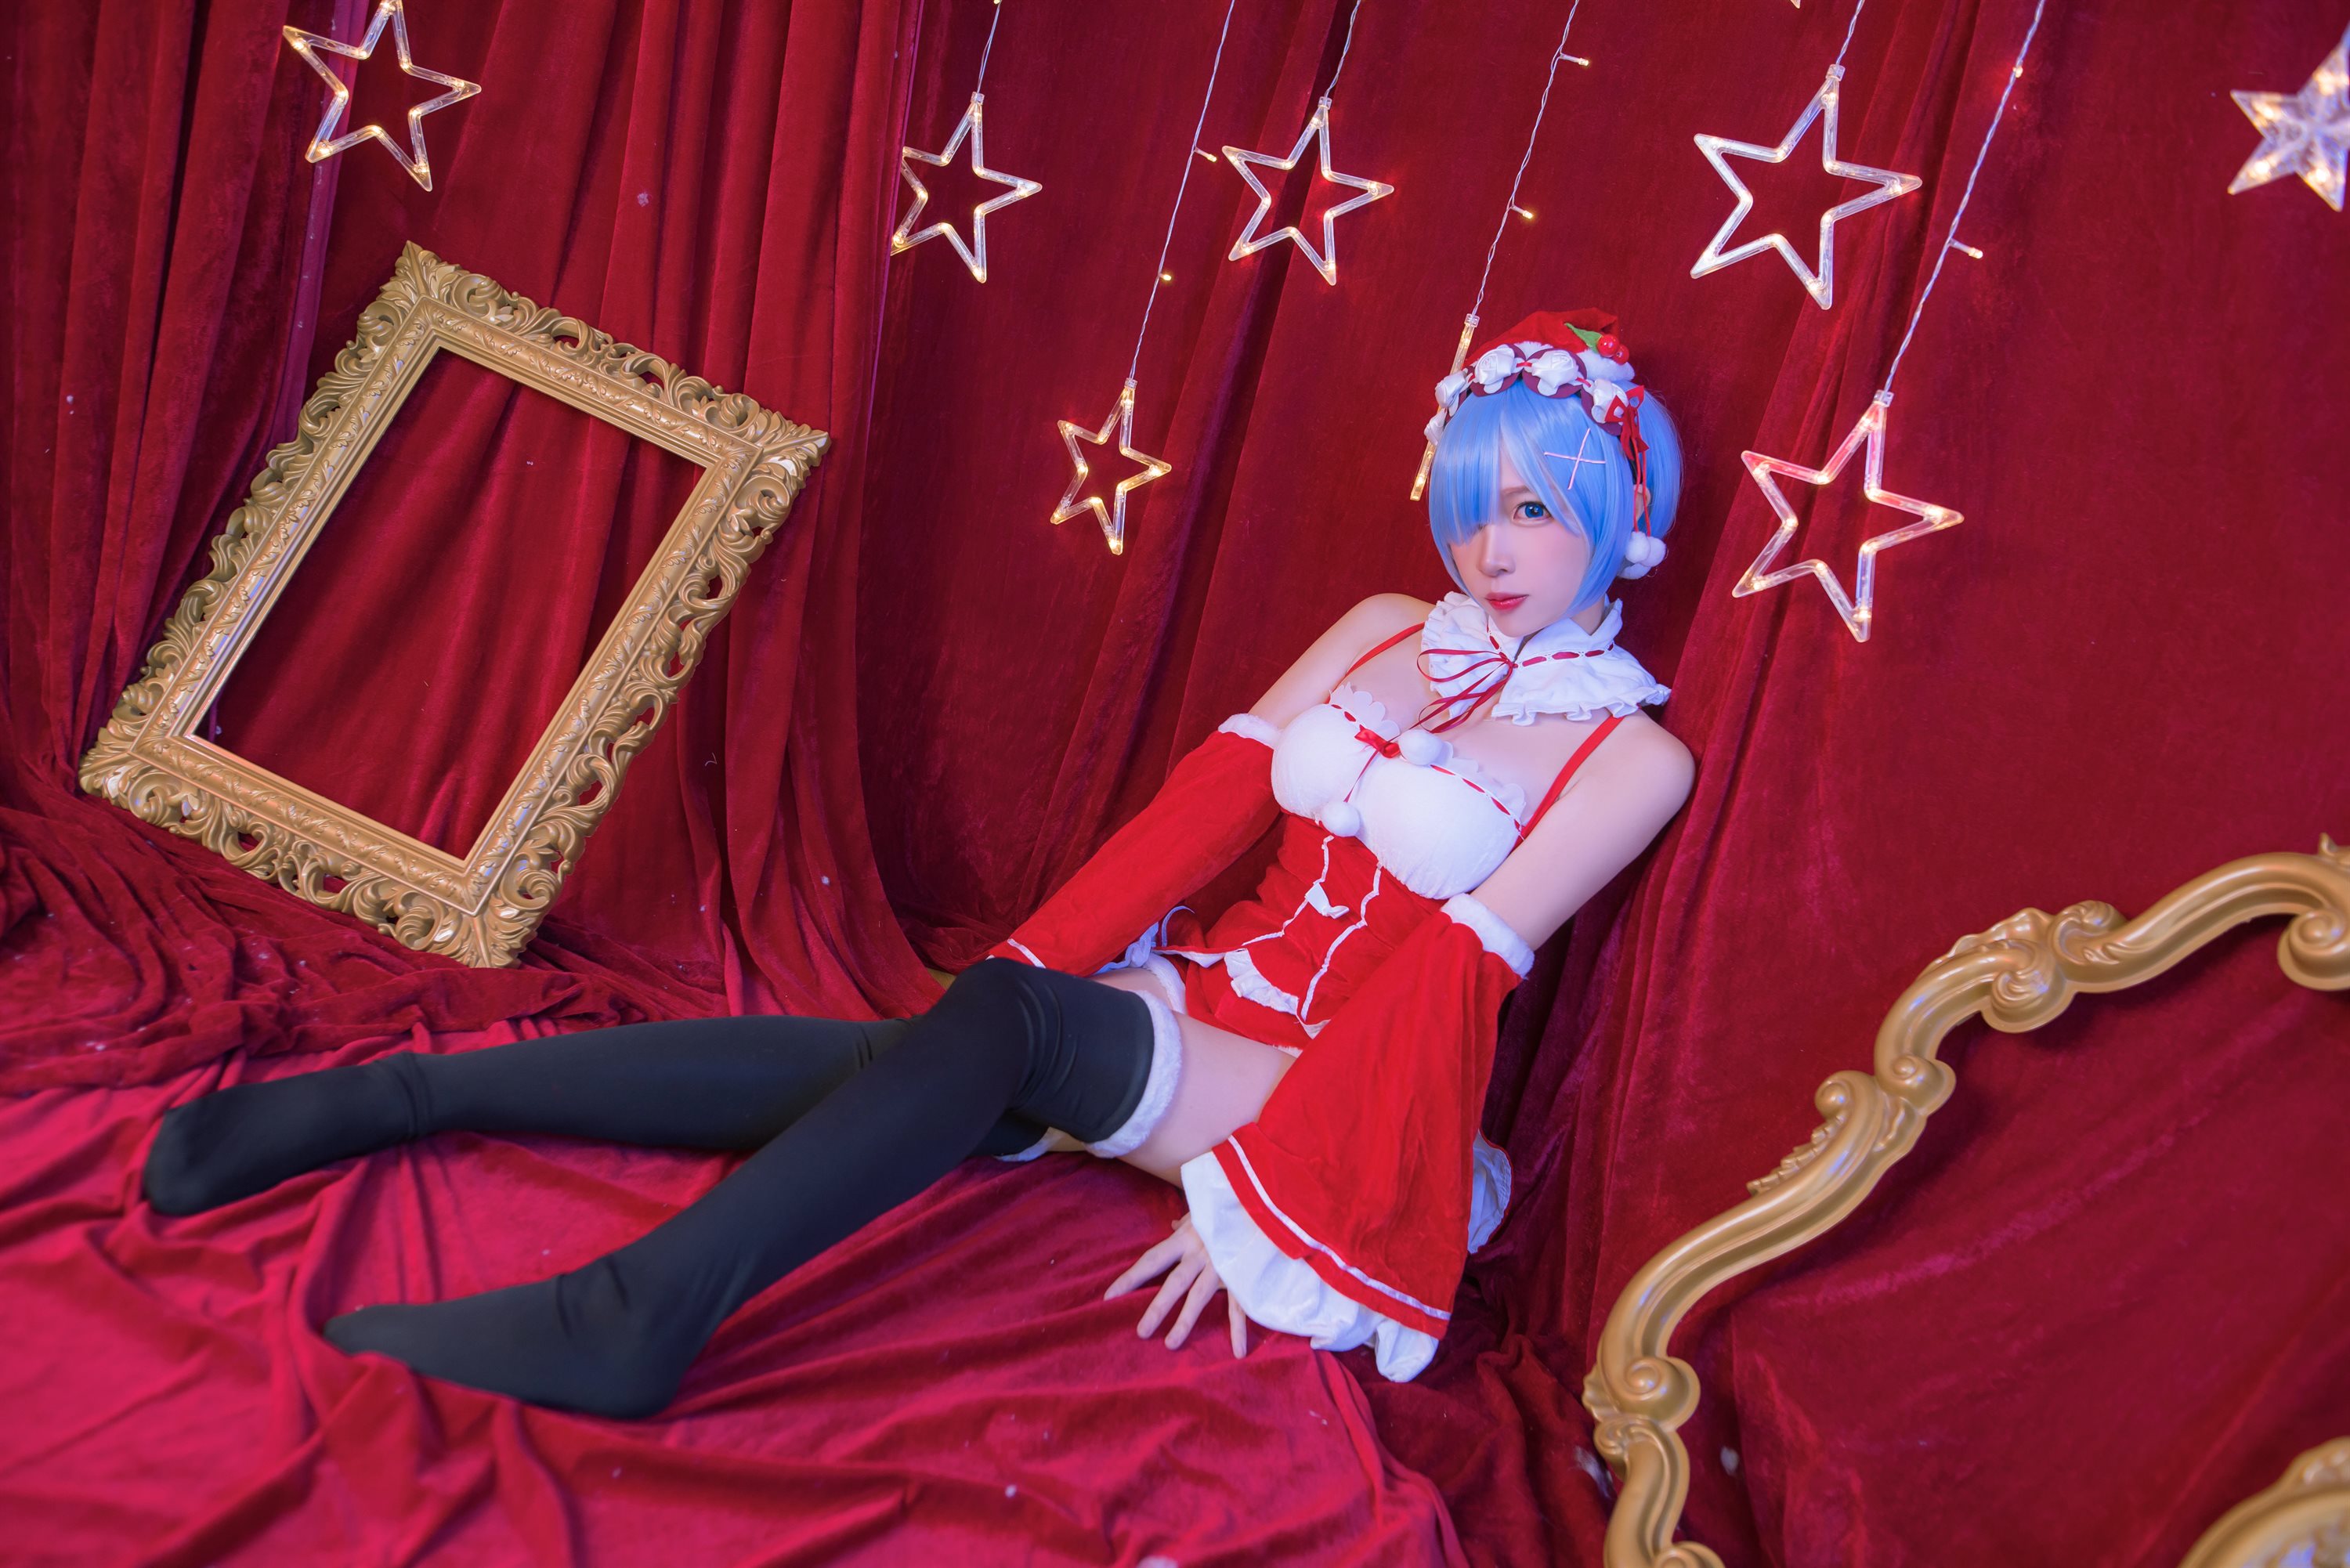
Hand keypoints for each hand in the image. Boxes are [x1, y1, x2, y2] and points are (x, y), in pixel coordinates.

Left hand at [1104, 1214, 1252, 1356]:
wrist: (1262, 1201)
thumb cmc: (1228, 1204)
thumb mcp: (1202, 1210)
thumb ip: (1186, 1222)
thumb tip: (1171, 1226)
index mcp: (1186, 1237)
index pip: (1151, 1260)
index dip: (1130, 1279)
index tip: (1109, 1297)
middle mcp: (1200, 1253)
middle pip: (1174, 1283)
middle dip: (1157, 1308)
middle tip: (1141, 1332)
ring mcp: (1222, 1265)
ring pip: (1200, 1296)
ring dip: (1185, 1321)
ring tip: (1171, 1344)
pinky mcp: (1242, 1274)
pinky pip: (1239, 1305)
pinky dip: (1239, 1328)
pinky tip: (1237, 1351)